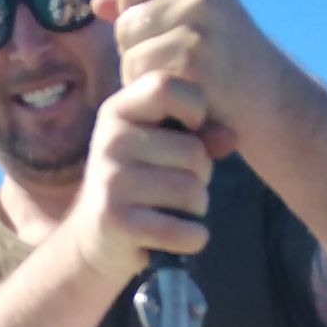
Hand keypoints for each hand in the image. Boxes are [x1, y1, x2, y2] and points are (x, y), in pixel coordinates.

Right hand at [66, 71, 213, 286]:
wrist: (96, 239)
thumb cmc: (141, 184)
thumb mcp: (163, 148)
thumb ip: (200, 135)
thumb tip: (230, 138)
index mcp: (118, 111)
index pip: (166, 87)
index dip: (194, 108)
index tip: (192, 130)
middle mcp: (110, 141)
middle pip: (193, 152)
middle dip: (201, 175)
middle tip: (178, 186)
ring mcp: (111, 181)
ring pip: (192, 191)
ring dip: (197, 207)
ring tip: (175, 210)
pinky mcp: (116, 221)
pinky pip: (182, 229)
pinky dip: (193, 237)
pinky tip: (182, 237)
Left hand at [94, 0, 279, 156]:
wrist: (274, 101)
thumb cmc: (227, 63)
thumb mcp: (192, 22)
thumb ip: (146, 9)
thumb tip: (96, 3)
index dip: (134, 15)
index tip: (162, 37)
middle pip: (126, 22)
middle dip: (137, 52)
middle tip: (173, 70)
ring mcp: (198, 29)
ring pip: (130, 54)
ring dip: (143, 78)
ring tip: (177, 84)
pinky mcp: (194, 65)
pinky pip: (143, 78)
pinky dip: (155, 95)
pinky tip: (180, 100)